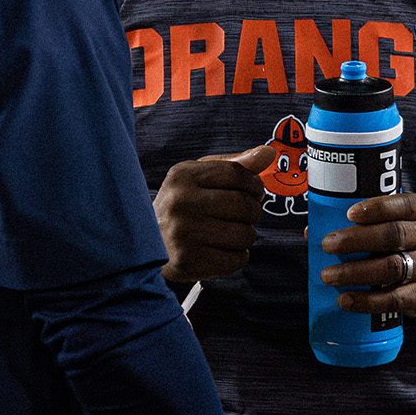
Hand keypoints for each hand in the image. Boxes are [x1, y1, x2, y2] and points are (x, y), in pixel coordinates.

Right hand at [155, 143, 276, 283]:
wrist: (146, 246)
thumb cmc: (181, 207)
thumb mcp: (199, 178)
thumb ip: (234, 165)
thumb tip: (269, 153)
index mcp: (182, 176)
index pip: (236, 173)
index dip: (255, 184)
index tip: (255, 193)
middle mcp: (180, 203)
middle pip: (243, 204)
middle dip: (253, 212)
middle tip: (245, 216)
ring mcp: (183, 233)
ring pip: (244, 234)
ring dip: (246, 236)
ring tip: (230, 234)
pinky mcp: (188, 261)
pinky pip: (236, 259)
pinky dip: (237, 257)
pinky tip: (222, 251)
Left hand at [321, 193, 415, 319]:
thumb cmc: (410, 247)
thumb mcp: (401, 226)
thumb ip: (366, 225)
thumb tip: (312, 231)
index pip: (404, 204)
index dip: (377, 208)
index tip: (349, 213)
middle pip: (393, 235)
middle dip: (357, 240)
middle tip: (327, 245)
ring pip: (391, 267)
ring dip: (355, 272)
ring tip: (328, 275)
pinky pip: (394, 299)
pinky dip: (367, 300)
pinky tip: (346, 299)